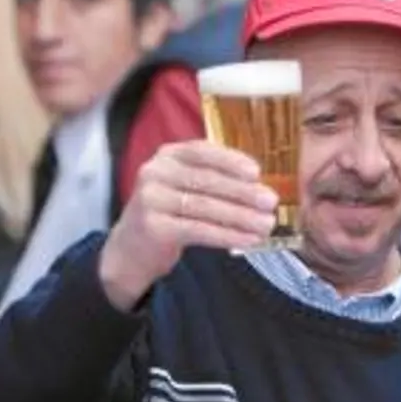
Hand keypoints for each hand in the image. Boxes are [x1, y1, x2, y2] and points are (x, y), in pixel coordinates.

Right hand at [98, 141, 277, 308]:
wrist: (129, 250)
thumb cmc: (168, 214)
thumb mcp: (182, 186)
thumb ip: (211, 178)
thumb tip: (260, 184)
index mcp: (167, 155)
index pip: (202, 151)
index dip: (231, 161)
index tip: (257, 172)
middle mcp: (155, 172)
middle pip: (207, 181)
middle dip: (244, 192)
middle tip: (271, 202)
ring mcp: (151, 199)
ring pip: (205, 207)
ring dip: (241, 217)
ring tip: (266, 224)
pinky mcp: (153, 227)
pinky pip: (198, 230)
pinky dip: (227, 236)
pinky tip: (248, 240)